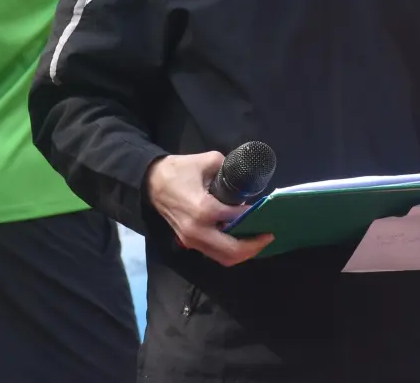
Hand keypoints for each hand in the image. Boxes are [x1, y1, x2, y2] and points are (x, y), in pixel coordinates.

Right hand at [145, 152, 273, 266]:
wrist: (151, 183)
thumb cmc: (179, 170)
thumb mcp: (209, 161)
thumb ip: (230, 172)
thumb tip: (246, 181)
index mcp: (204, 210)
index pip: (237, 219)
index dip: (256, 216)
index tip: (268, 210)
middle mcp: (198, 231)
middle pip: (232, 251)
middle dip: (254, 246)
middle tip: (269, 235)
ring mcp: (192, 240)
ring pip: (223, 257)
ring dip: (243, 252)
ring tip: (258, 240)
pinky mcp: (189, 242)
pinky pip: (214, 254)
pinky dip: (231, 251)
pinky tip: (242, 240)